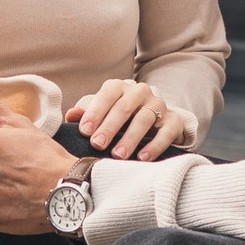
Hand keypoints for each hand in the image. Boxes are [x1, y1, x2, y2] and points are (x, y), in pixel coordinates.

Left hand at [68, 77, 192, 160]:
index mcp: (119, 87)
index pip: (106, 95)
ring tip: (118, 155)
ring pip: (144, 118)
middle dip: (109, 127)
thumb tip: (71, 116)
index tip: (84, 132)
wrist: (156, 121)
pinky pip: (166, 132)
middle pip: (124, 107)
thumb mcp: (103, 114)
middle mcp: (140, 92)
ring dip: (130, 138)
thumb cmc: (121, 119)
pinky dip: (154, 145)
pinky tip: (142, 157)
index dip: (94, 113)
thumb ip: (87, 115)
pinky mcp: (174, 121)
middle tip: (97, 144)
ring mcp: (159, 105)